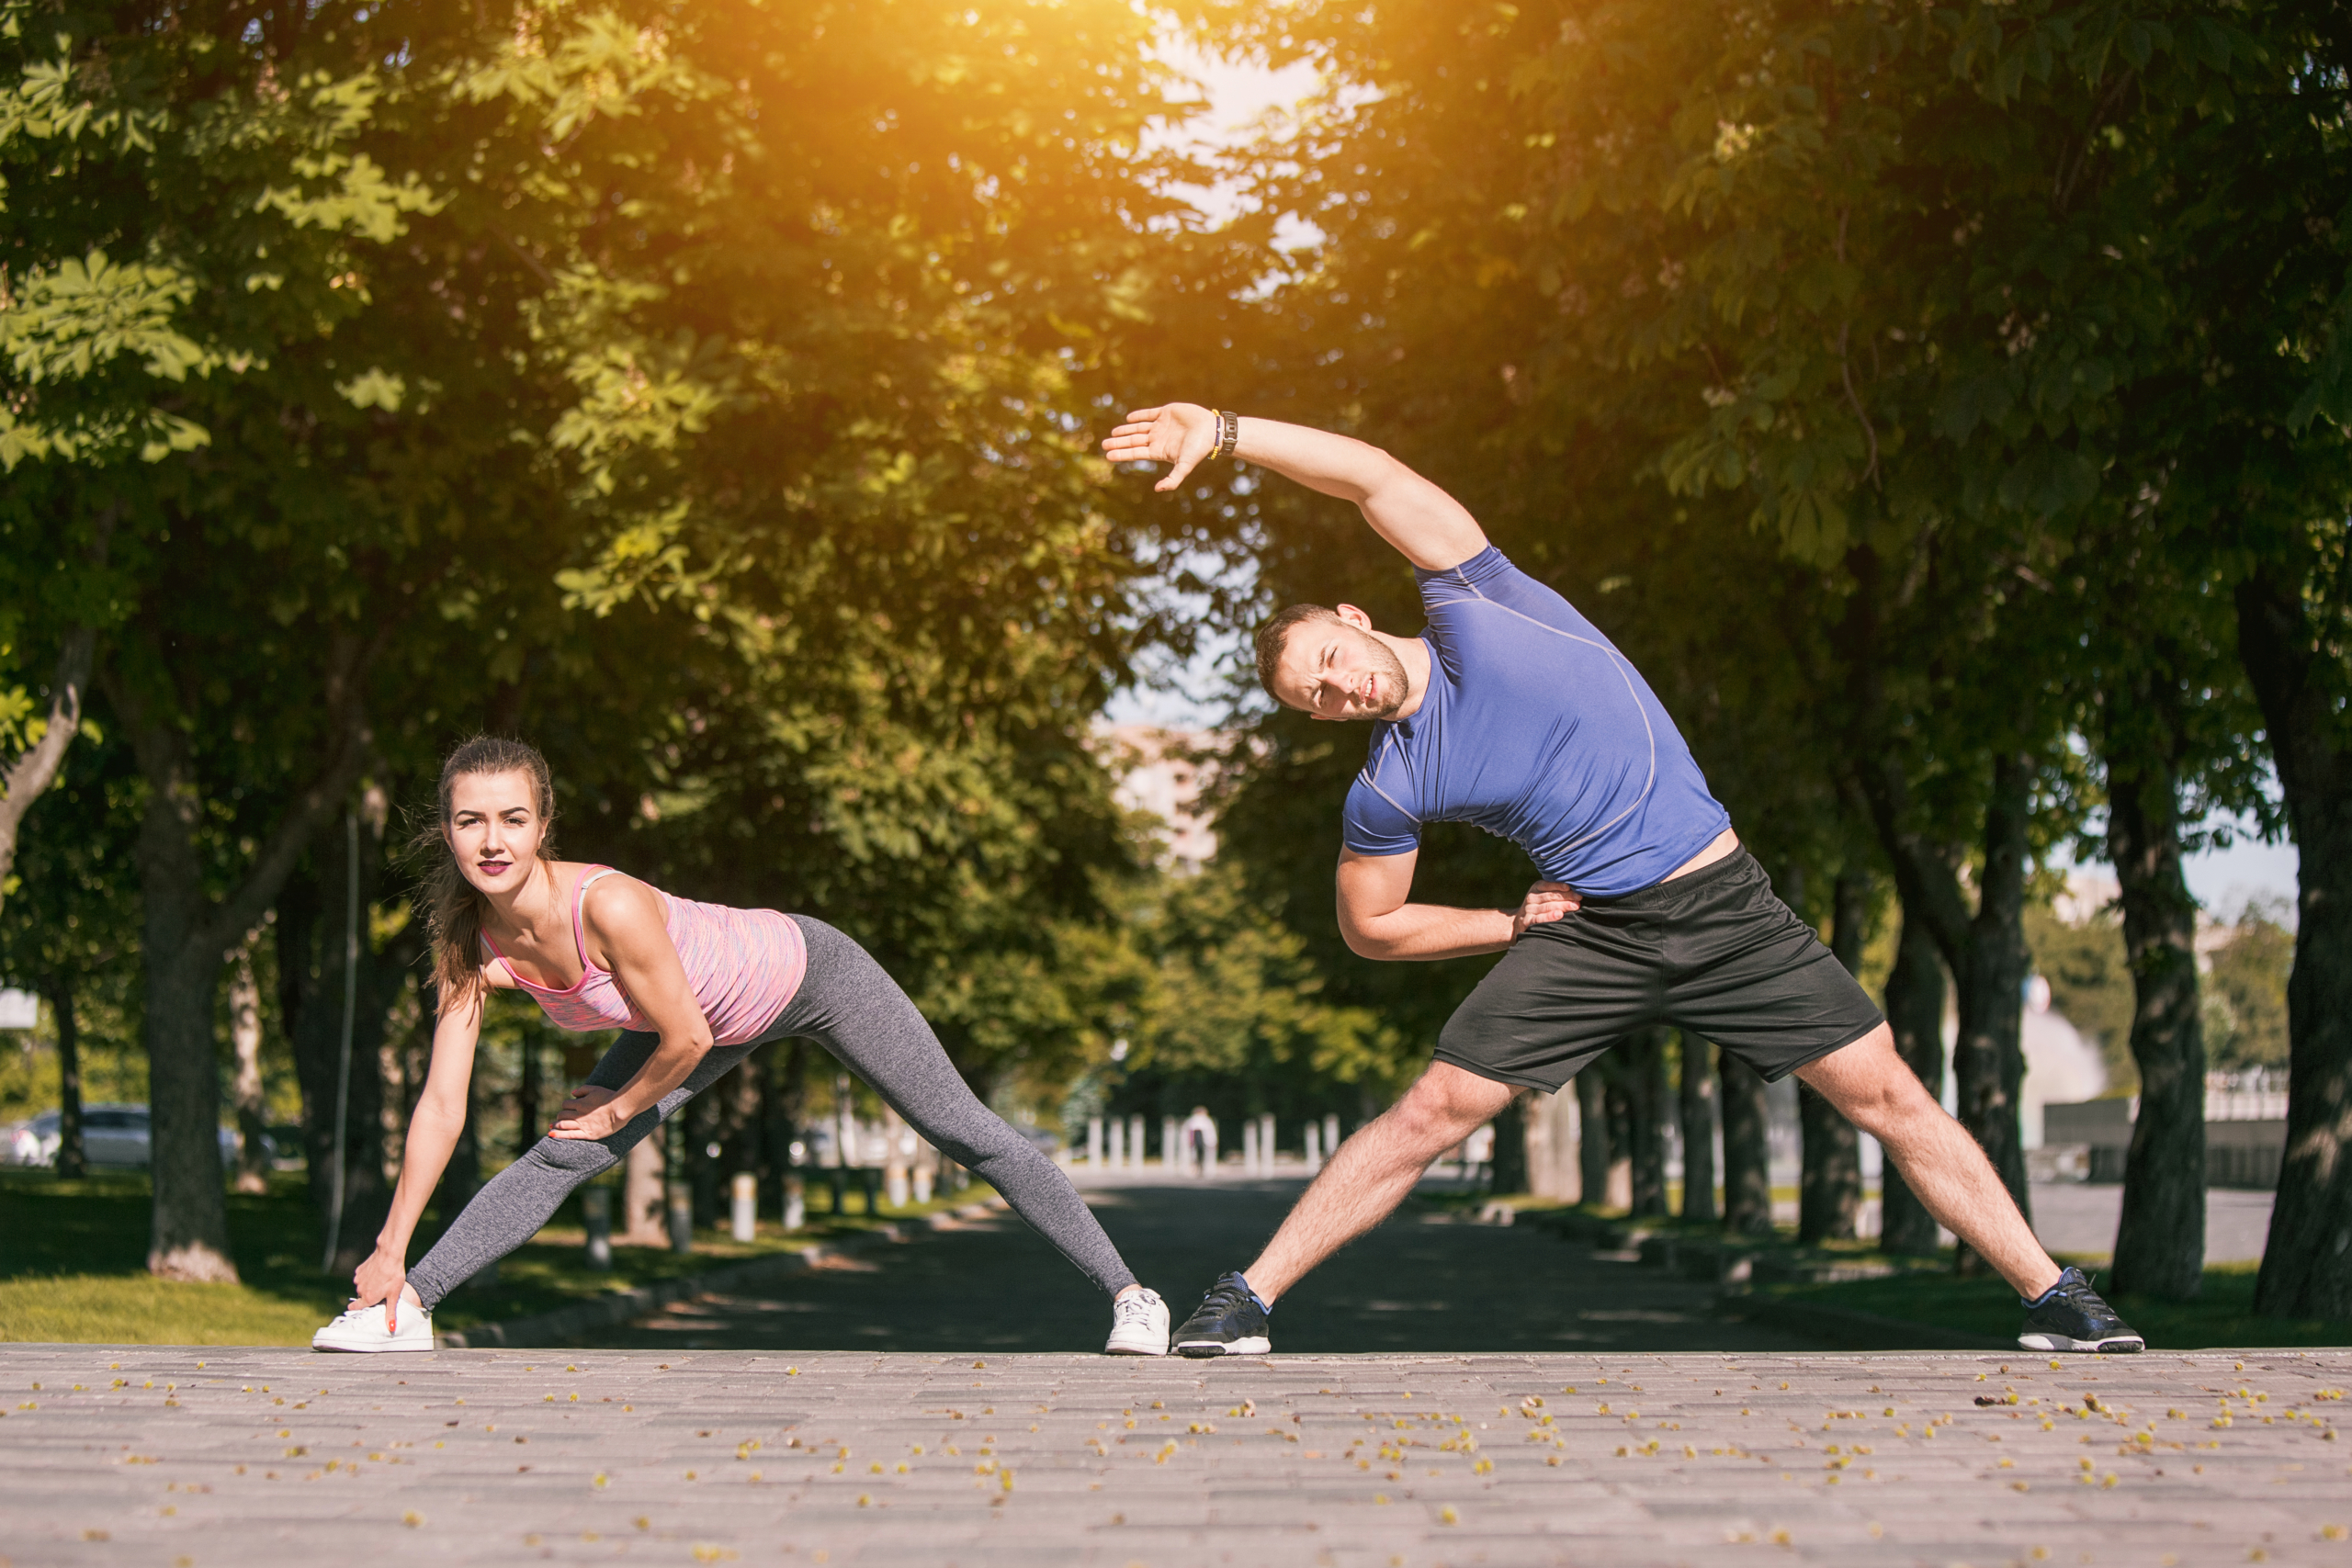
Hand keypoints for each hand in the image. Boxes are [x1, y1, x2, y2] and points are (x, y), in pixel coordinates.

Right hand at [351, 1245, 408, 1329]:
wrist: (389, 1255)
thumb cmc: (393, 1275)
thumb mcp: (394, 1296)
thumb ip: (391, 1313)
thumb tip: (391, 1328)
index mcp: (368, 1298)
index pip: (355, 1307)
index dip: (356, 1308)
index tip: (354, 1309)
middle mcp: (360, 1290)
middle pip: (362, 1296)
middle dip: (369, 1295)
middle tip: (380, 1292)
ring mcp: (359, 1279)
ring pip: (362, 1286)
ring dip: (369, 1285)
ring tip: (381, 1281)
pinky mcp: (360, 1270)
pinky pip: (362, 1276)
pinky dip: (368, 1276)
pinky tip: (377, 1273)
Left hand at [550, 1084, 628, 1141]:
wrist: (620, 1109)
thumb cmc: (610, 1098)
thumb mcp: (596, 1089)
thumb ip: (583, 1089)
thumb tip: (572, 1093)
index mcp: (580, 1103)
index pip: (566, 1104)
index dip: (565, 1106)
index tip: (568, 1108)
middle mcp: (579, 1114)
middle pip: (562, 1115)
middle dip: (559, 1116)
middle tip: (559, 1118)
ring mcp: (583, 1124)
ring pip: (563, 1125)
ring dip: (555, 1125)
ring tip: (551, 1126)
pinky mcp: (588, 1134)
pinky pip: (570, 1135)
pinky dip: (559, 1135)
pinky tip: (551, 1135)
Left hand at [1101, 404, 1216, 491]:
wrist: (1212, 430)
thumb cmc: (1199, 449)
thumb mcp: (1184, 466)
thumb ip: (1173, 479)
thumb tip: (1158, 490)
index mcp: (1159, 451)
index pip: (1136, 453)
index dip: (1122, 454)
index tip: (1108, 455)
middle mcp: (1158, 439)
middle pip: (1133, 441)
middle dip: (1119, 443)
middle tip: (1103, 444)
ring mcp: (1161, 426)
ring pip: (1138, 428)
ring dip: (1125, 430)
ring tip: (1113, 433)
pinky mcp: (1166, 412)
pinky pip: (1149, 414)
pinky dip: (1139, 416)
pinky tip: (1128, 418)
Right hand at [1510, 880, 1580, 941]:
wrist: (1519, 922)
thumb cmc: (1540, 906)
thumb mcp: (1544, 895)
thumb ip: (1556, 891)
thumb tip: (1577, 888)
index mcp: (1536, 888)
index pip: (1547, 885)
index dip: (1559, 886)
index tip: (1570, 887)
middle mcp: (1532, 898)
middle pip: (1550, 896)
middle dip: (1566, 897)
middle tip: (1579, 898)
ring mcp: (1529, 910)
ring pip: (1547, 907)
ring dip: (1561, 906)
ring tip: (1573, 906)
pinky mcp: (1528, 921)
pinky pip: (1539, 919)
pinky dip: (1549, 917)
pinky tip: (1559, 915)